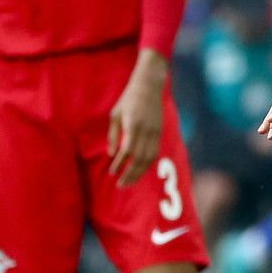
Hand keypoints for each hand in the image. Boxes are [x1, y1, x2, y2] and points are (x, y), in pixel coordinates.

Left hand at [107, 52, 166, 186]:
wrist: (149, 86)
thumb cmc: (128, 99)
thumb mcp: (115, 114)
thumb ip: (113, 135)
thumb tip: (111, 154)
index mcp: (133, 125)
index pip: (127, 151)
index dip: (120, 164)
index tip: (112, 173)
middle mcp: (146, 131)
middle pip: (140, 159)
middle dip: (130, 174)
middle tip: (121, 185)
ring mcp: (155, 132)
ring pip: (149, 158)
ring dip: (139, 172)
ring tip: (130, 182)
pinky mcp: (160, 133)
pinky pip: (155, 153)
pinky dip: (147, 164)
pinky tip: (140, 170)